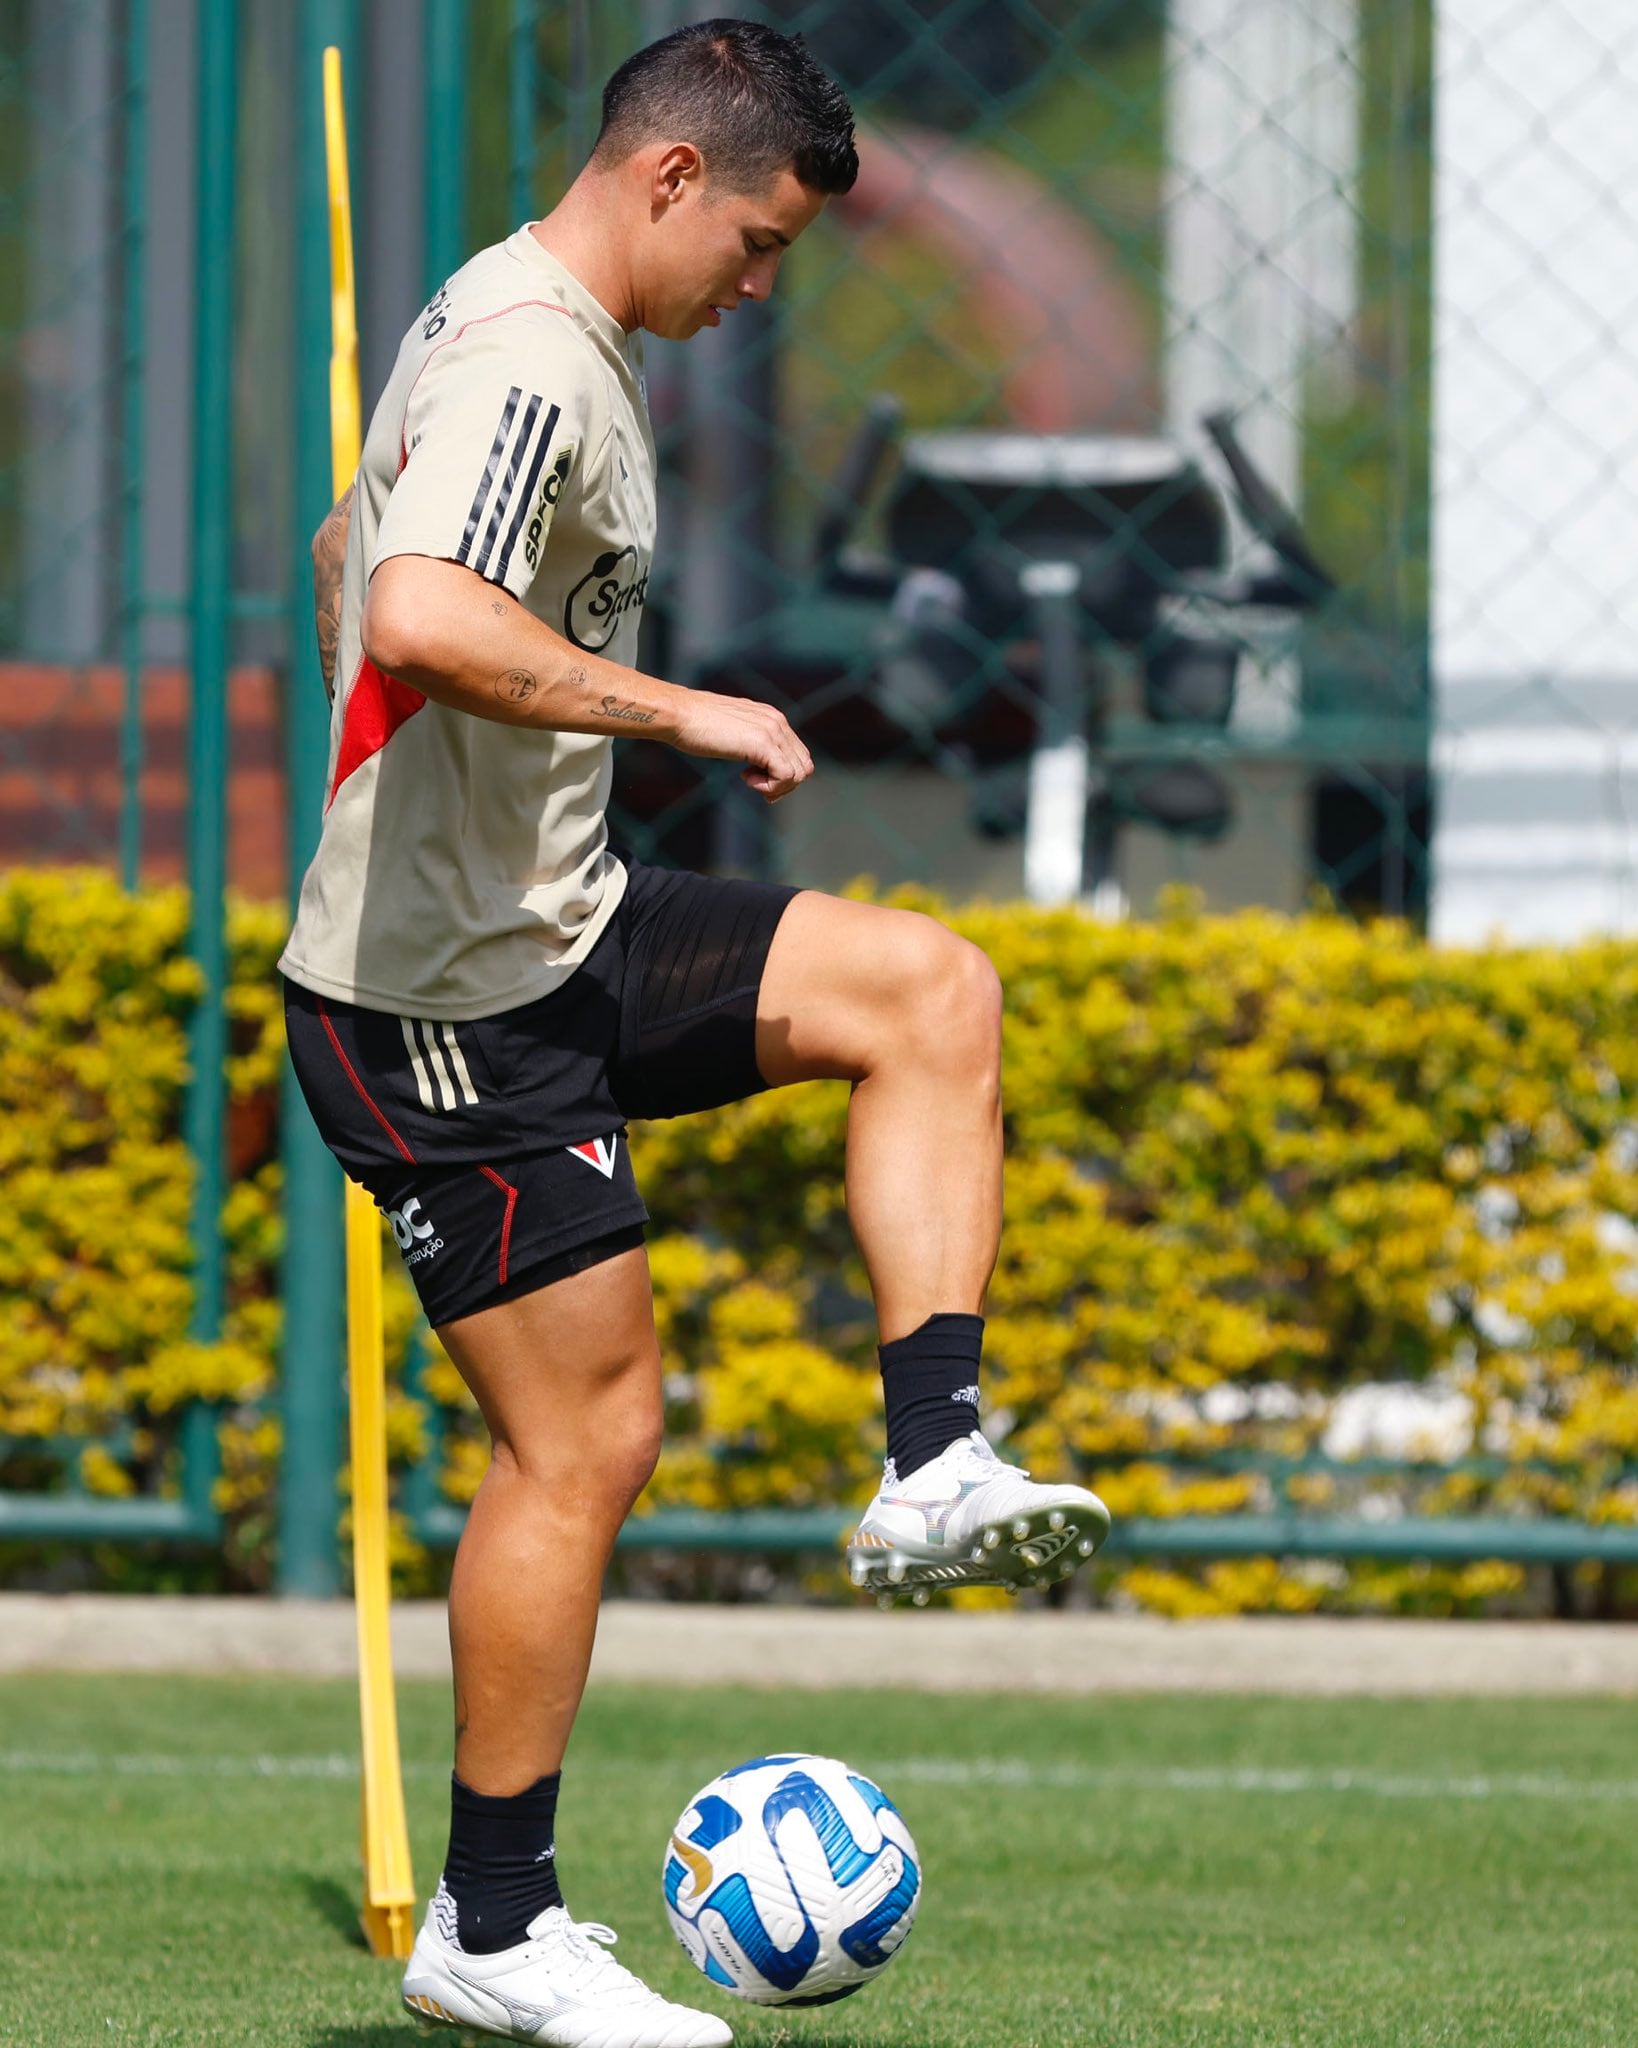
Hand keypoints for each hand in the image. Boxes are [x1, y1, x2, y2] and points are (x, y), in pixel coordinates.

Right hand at [665, 688, 813, 801]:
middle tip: (756, 787)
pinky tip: (745, 778)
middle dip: (783, 785)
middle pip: (804, 765)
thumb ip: (749, 740)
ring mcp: (772, 731)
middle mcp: (777, 721)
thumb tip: (755, 761)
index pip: (798, 754)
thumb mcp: (731, 730)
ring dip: (776, 787)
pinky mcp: (763, 743)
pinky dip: (770, 786)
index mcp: (772, 717)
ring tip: (748, 780)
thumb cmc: (695, 725)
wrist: (679, 714)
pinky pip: (785, 775)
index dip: (782, 775)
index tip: (756, 779)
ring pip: (799, 773)